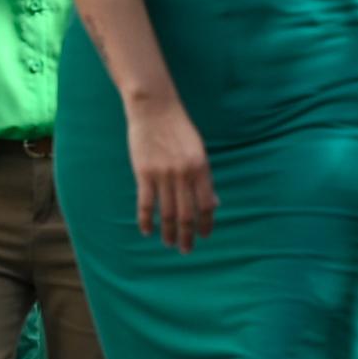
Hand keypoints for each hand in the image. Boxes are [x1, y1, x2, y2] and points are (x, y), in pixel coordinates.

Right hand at [126, 89, 217, 250]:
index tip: (204, 236)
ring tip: (169, 244)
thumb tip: (213, 204)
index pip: (206, 204)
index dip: (206, 223)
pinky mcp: (144, 173)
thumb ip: (205, 178)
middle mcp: (184, 174)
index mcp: (201, 168)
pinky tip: (147, 231)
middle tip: (186, 249)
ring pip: (167, 212)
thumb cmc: (179, 130)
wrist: (155, 109)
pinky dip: (146, 220)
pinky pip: (145, 203)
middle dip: (187, 235)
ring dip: (169, 232)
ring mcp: (163, 174)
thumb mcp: (199, 151)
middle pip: (187, 213)